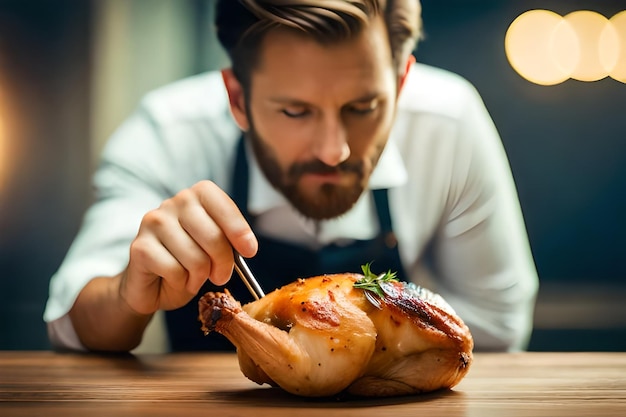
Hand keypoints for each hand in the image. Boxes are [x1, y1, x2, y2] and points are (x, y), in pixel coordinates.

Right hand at [119, 180, 256, 314]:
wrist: (153, 285)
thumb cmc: (188, 263)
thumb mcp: (216, 248)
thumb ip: (229, 241)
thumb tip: (248, 246)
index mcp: (196, 195)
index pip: (223, 206)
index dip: (239, 230)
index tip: (250, 251)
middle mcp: (174, 202)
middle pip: (213, 236)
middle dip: (223, 263)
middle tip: (221, 275)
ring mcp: (154, 222)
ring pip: (195, 258)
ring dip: (200, 277)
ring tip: (193, 277)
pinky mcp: (140, 246)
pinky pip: (174, 271)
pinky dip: (181, 282)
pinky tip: (174, 279)